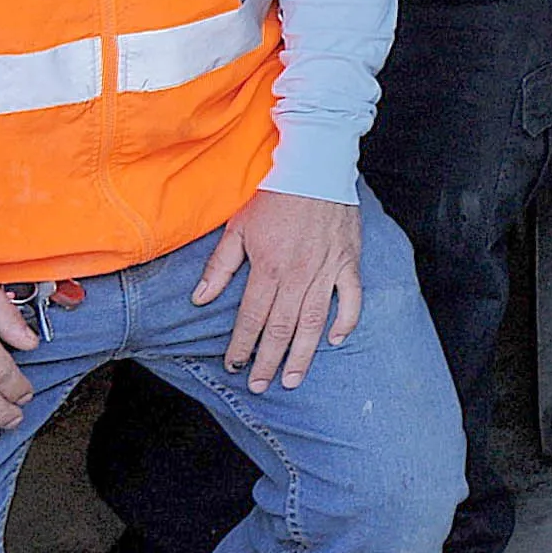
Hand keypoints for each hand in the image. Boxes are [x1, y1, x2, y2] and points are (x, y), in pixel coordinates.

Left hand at [193, 189, 362, 391]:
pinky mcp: (348, 261)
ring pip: (314, 322)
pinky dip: (346, 320)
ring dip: (303, 354)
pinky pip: (351, 298)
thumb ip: (220, 266)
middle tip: (260, 386)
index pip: (252, 318)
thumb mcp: (238, 227)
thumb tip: (200, 299)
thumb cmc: (273, 194)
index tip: (234, 365)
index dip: (242, 346)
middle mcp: (298, 275)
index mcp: (268, 268)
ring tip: (293, 379)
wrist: (313, 166)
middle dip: (268, 361)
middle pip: (281, 328)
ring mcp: (326, 270)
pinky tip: (336, 340)